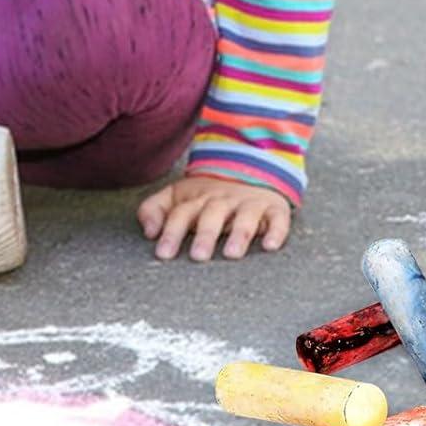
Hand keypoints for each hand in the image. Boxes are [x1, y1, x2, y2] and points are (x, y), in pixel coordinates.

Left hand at [137, 175, 290, 261]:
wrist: (248, 169)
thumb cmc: (206, 197)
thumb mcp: (177, 197)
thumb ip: (154, 210)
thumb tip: (148, 232)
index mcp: (197, 199)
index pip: (181, 213)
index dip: (171, 232)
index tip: (163, 254)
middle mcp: (223, 200)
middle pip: (212, 215)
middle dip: (205, 235)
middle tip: (198, 256)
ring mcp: (249, 204)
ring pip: (245, 217)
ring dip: (239, 234)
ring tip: (231, 254)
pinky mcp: (274, 209)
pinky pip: (278, 219)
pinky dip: (276, 232)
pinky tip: (270, 246)